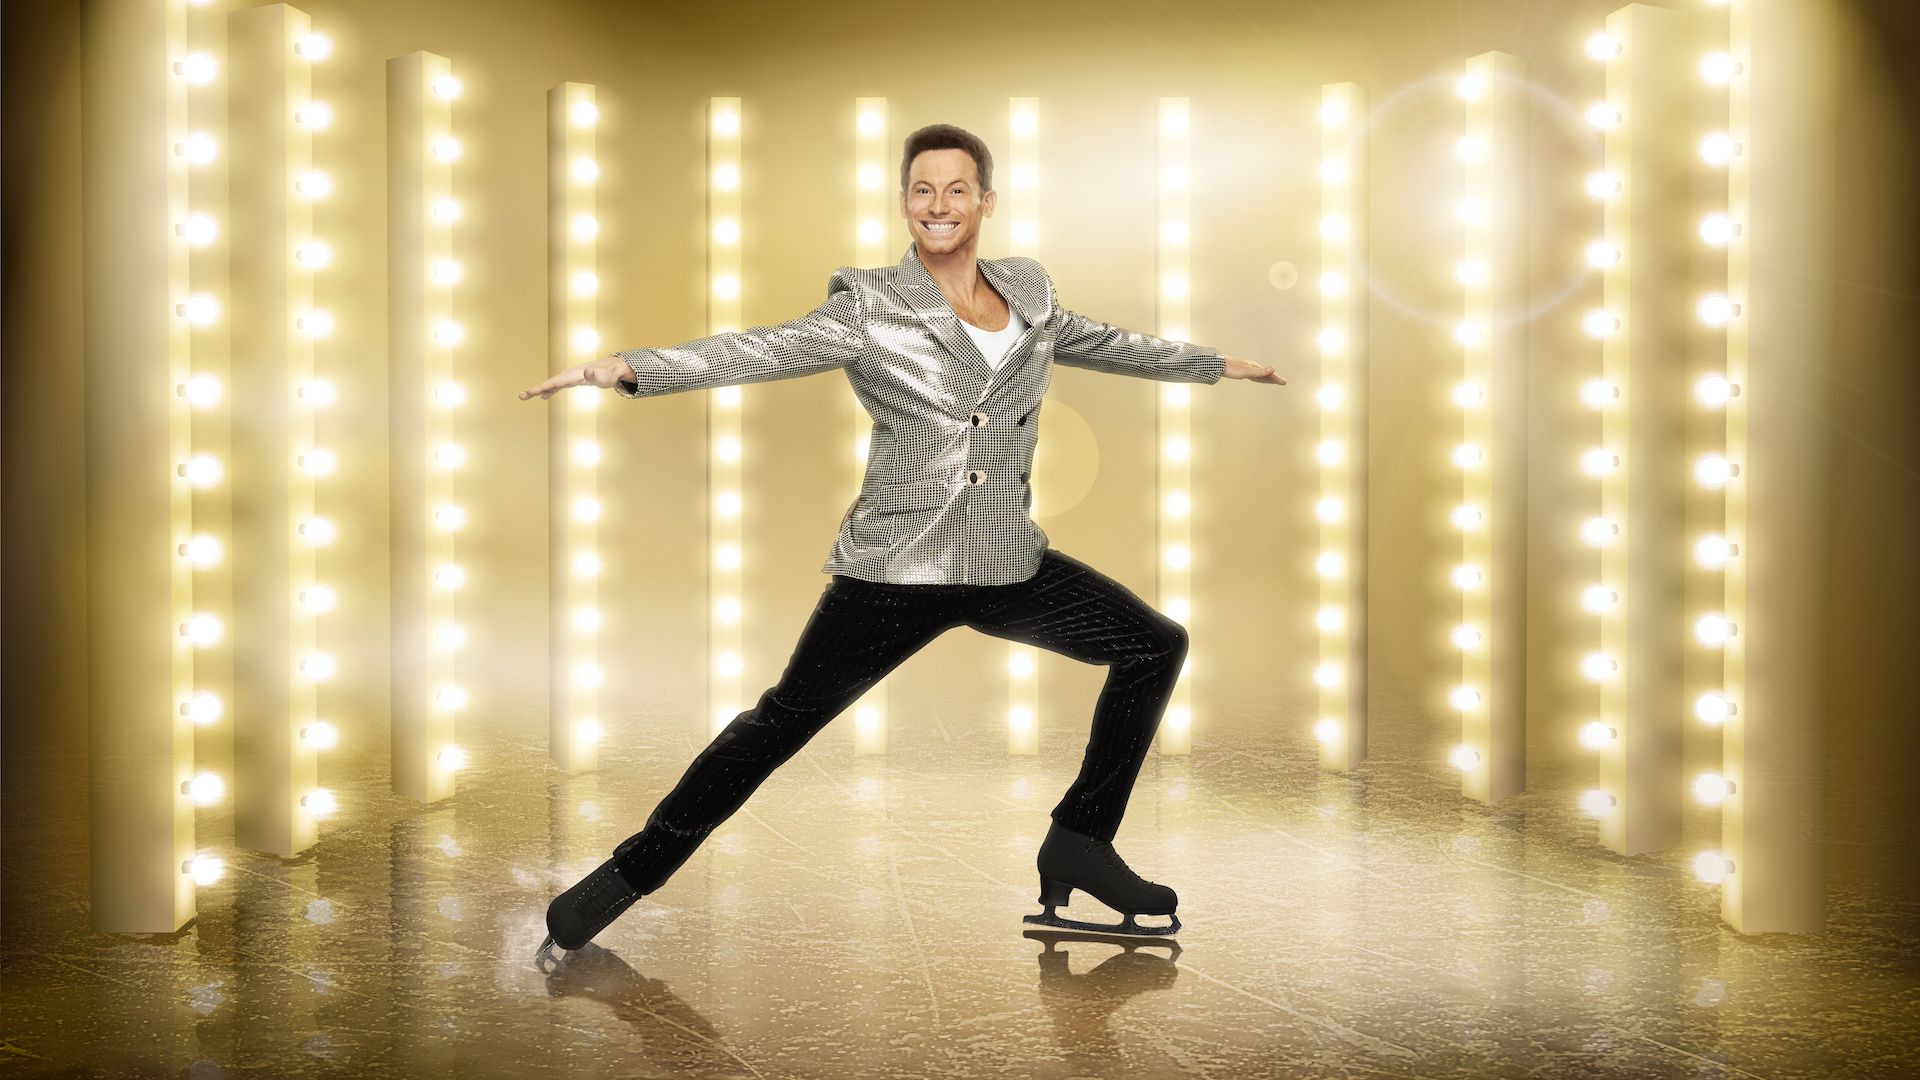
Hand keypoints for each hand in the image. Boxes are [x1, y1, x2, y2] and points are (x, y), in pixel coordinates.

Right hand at [519, 355, 634, 399]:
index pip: (556, 382)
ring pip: (551, 384)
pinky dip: (549, 391)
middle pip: (549, 382)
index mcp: (573, 375)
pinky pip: (557, 386)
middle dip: (535, 389)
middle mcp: (569, 375)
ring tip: (524, 396)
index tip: (533, 392)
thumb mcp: (603, 378)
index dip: (544, 387)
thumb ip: (595, 376)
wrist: (611, 369)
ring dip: (538, 390)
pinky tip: (543, 397)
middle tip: (522, 396)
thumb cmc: (608, 375)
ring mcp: (569, 377)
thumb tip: (587, 371)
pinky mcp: (572, 380)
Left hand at [1222, 354, 1285, 384]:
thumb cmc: (1233, 368)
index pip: (1269, 374)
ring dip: (1267, 378)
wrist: (1219, 364)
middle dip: (1274, 378)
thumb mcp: (1248, 371)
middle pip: (1266, 374)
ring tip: (1273, 380)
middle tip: (1283, 382)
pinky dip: (1258, 377)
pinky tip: (1256, 377)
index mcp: (1255, 367)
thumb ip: (1260, 372)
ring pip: (1260, 375)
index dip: (1276, 379)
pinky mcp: (1241, 371)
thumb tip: (1273, 369)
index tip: (1285, 382)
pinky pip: (1253, 375)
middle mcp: (1252, 367)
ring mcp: (1247, 369)